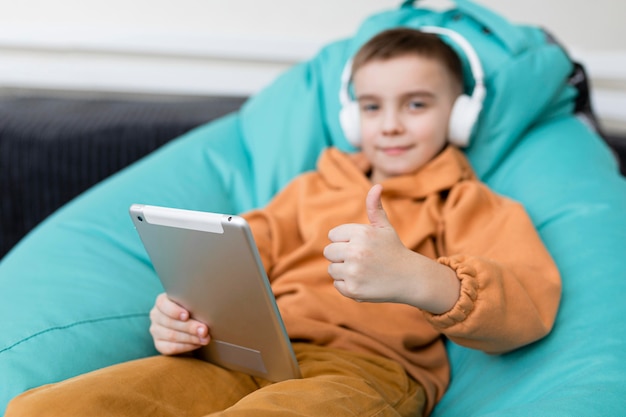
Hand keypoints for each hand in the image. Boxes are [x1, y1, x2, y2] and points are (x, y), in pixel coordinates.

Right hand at [149, 293, 209, 354]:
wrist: (189, 323)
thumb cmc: (191, 309)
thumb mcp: (191, 303)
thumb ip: (194, 304)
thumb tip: (207, 309)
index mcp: (162, 302)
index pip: (163, 304)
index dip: (174, 311)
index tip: (186, 315)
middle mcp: (156, 316)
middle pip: (170, 322)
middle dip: (189, 327)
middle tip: (204, 330)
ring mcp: (156, 331)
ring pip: (171, 336)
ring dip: (191, 338)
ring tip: (204, 338)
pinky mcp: (159, 344)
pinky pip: (171, 348)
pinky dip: (186, 346)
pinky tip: (197, 344)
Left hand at [324, 184, 459, 312]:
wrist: (410, 278)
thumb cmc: (394, 250)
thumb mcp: (384, 228)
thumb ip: (375, 208)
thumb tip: (377, 185)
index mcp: (361, 233)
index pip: (333, 236)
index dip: (345, 241)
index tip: (361, 246)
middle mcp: (356, 251)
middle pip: (328, 252)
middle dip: (341, 256)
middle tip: (361, 259)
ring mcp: (354, 272)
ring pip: (331, 269)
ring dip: (343, 271)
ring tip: (363, 270)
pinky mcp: (353, 290)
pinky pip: (337, 284)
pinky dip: (347, 285)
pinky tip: (363, 282)